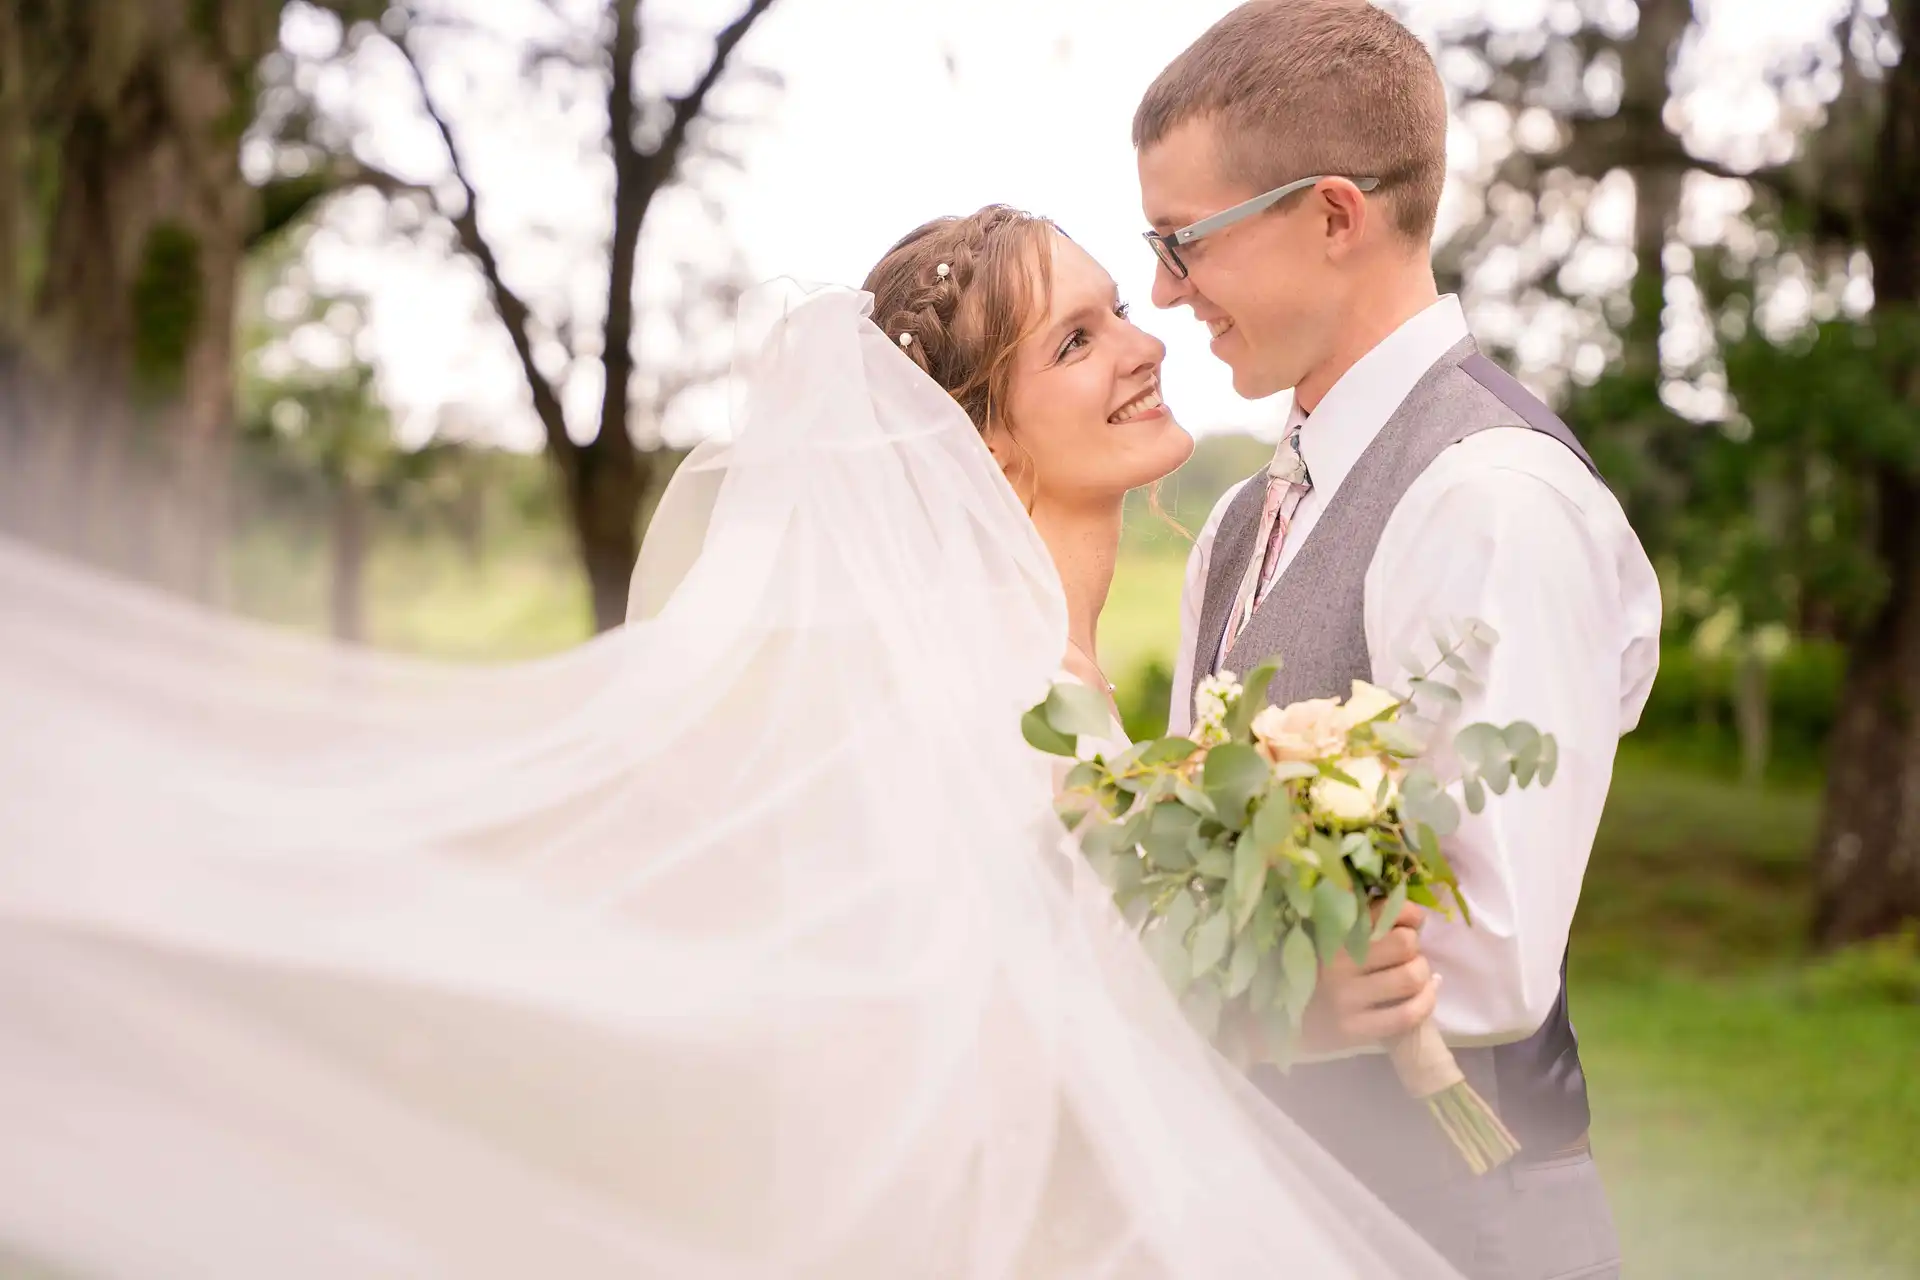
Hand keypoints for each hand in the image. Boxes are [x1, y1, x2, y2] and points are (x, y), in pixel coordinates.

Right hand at [1297, 901, 1439, 1053]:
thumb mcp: (1323, 934)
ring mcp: (1344, 997)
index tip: (1410, 923)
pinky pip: (1406, 1015)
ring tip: (1411, 975)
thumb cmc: (1307, 970)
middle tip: (1404, 955)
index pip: (1388, 911)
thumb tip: (1415, 916)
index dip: (1411, 915)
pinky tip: (1423, 996)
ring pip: (1411, 977)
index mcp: (1330, 929)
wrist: (1270, 1019)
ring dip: (1421, 974)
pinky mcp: (1352, 1030)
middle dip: (1414, 947)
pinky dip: (1425, 1002)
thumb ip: (1360, 919)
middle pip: (1406, 943)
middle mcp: (1336, 960)